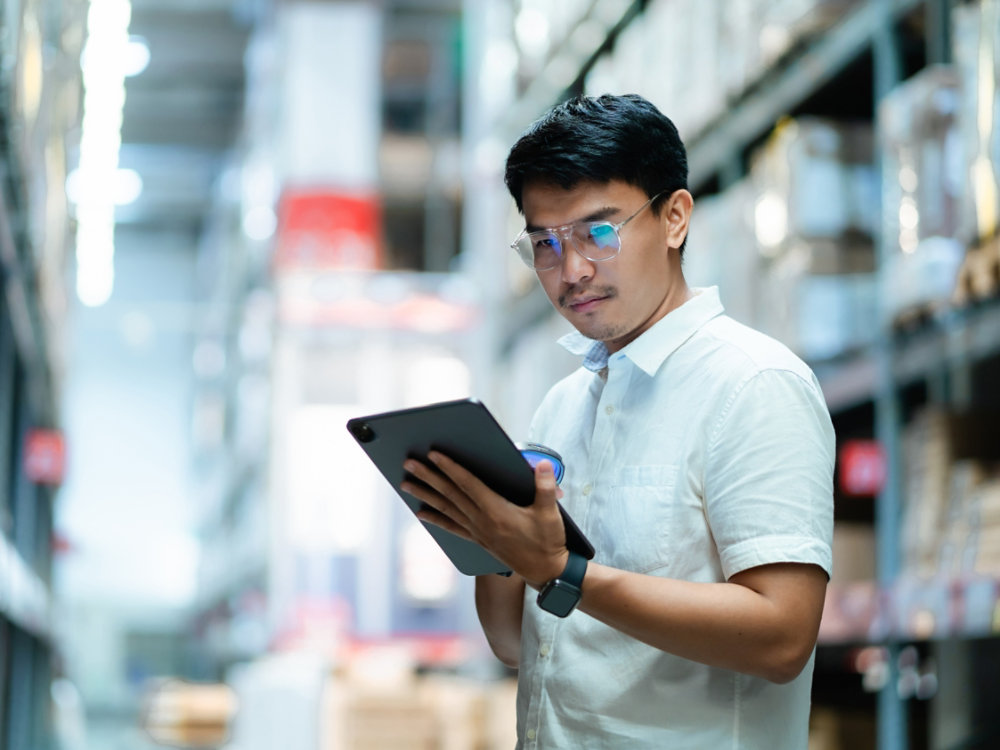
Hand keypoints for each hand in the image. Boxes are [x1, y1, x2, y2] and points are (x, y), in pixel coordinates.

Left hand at [400, 452, 568, 587]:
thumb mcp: (550, 513)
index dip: (450, 467)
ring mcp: (477, 531)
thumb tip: (543, 464)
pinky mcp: (478, 540)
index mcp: (496, 511)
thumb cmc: (548, 541)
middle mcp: (481, 521)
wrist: (544, 571)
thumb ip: (546, 487)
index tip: (433, 454)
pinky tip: (421, 513)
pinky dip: (435, 518)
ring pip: (446, 509)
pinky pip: (451, 527)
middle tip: (409, 463)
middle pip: (450, 494)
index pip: (467, 484)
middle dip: (428, 477)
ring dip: (425, 495)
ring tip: (406, 484)